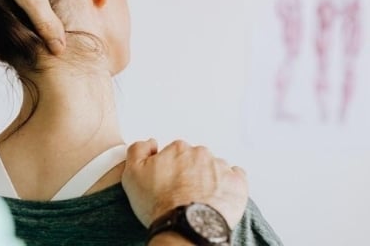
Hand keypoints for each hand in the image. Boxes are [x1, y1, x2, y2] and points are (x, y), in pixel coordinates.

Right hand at [122, 139, 248, 228]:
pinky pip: (236, 177)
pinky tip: (219, 196)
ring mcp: (221, 167)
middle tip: (182, 193)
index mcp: (178, 149)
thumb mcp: (132, 174)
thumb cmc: (160, 204)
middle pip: (195, 160)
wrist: (185, 227)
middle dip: (190, 173)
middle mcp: (201, 154)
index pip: (175, 153)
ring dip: (209, 179)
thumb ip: (138, 150)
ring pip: (215, 169)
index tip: (168, 183)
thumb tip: (150, 143)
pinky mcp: (237, 183)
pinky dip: (229, 184)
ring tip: (200, 199)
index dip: (170, 169)